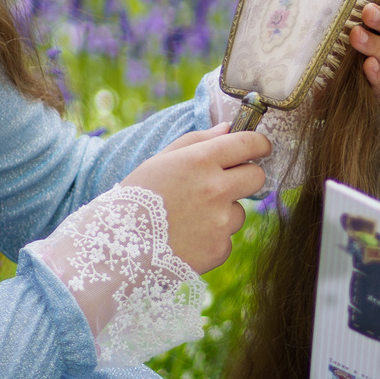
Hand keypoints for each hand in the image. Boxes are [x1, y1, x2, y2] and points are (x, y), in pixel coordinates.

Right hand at [118, 126, 271, 271]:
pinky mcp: (219, 248)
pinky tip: (187, 239)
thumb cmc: (137, 199)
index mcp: (199, 161)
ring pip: (240, 210)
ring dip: (223, 212)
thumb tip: (228, 129)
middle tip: (228, 183)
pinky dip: (212, 238)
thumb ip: (197, 141)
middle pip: (257, 176)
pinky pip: (226, 238)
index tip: (261, 147)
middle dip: (247, 176)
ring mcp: (220, 221)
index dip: (259, 144)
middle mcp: (215, 189)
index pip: (248, 144)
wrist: (118, 249)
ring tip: (189, 219)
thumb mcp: (160, 161)